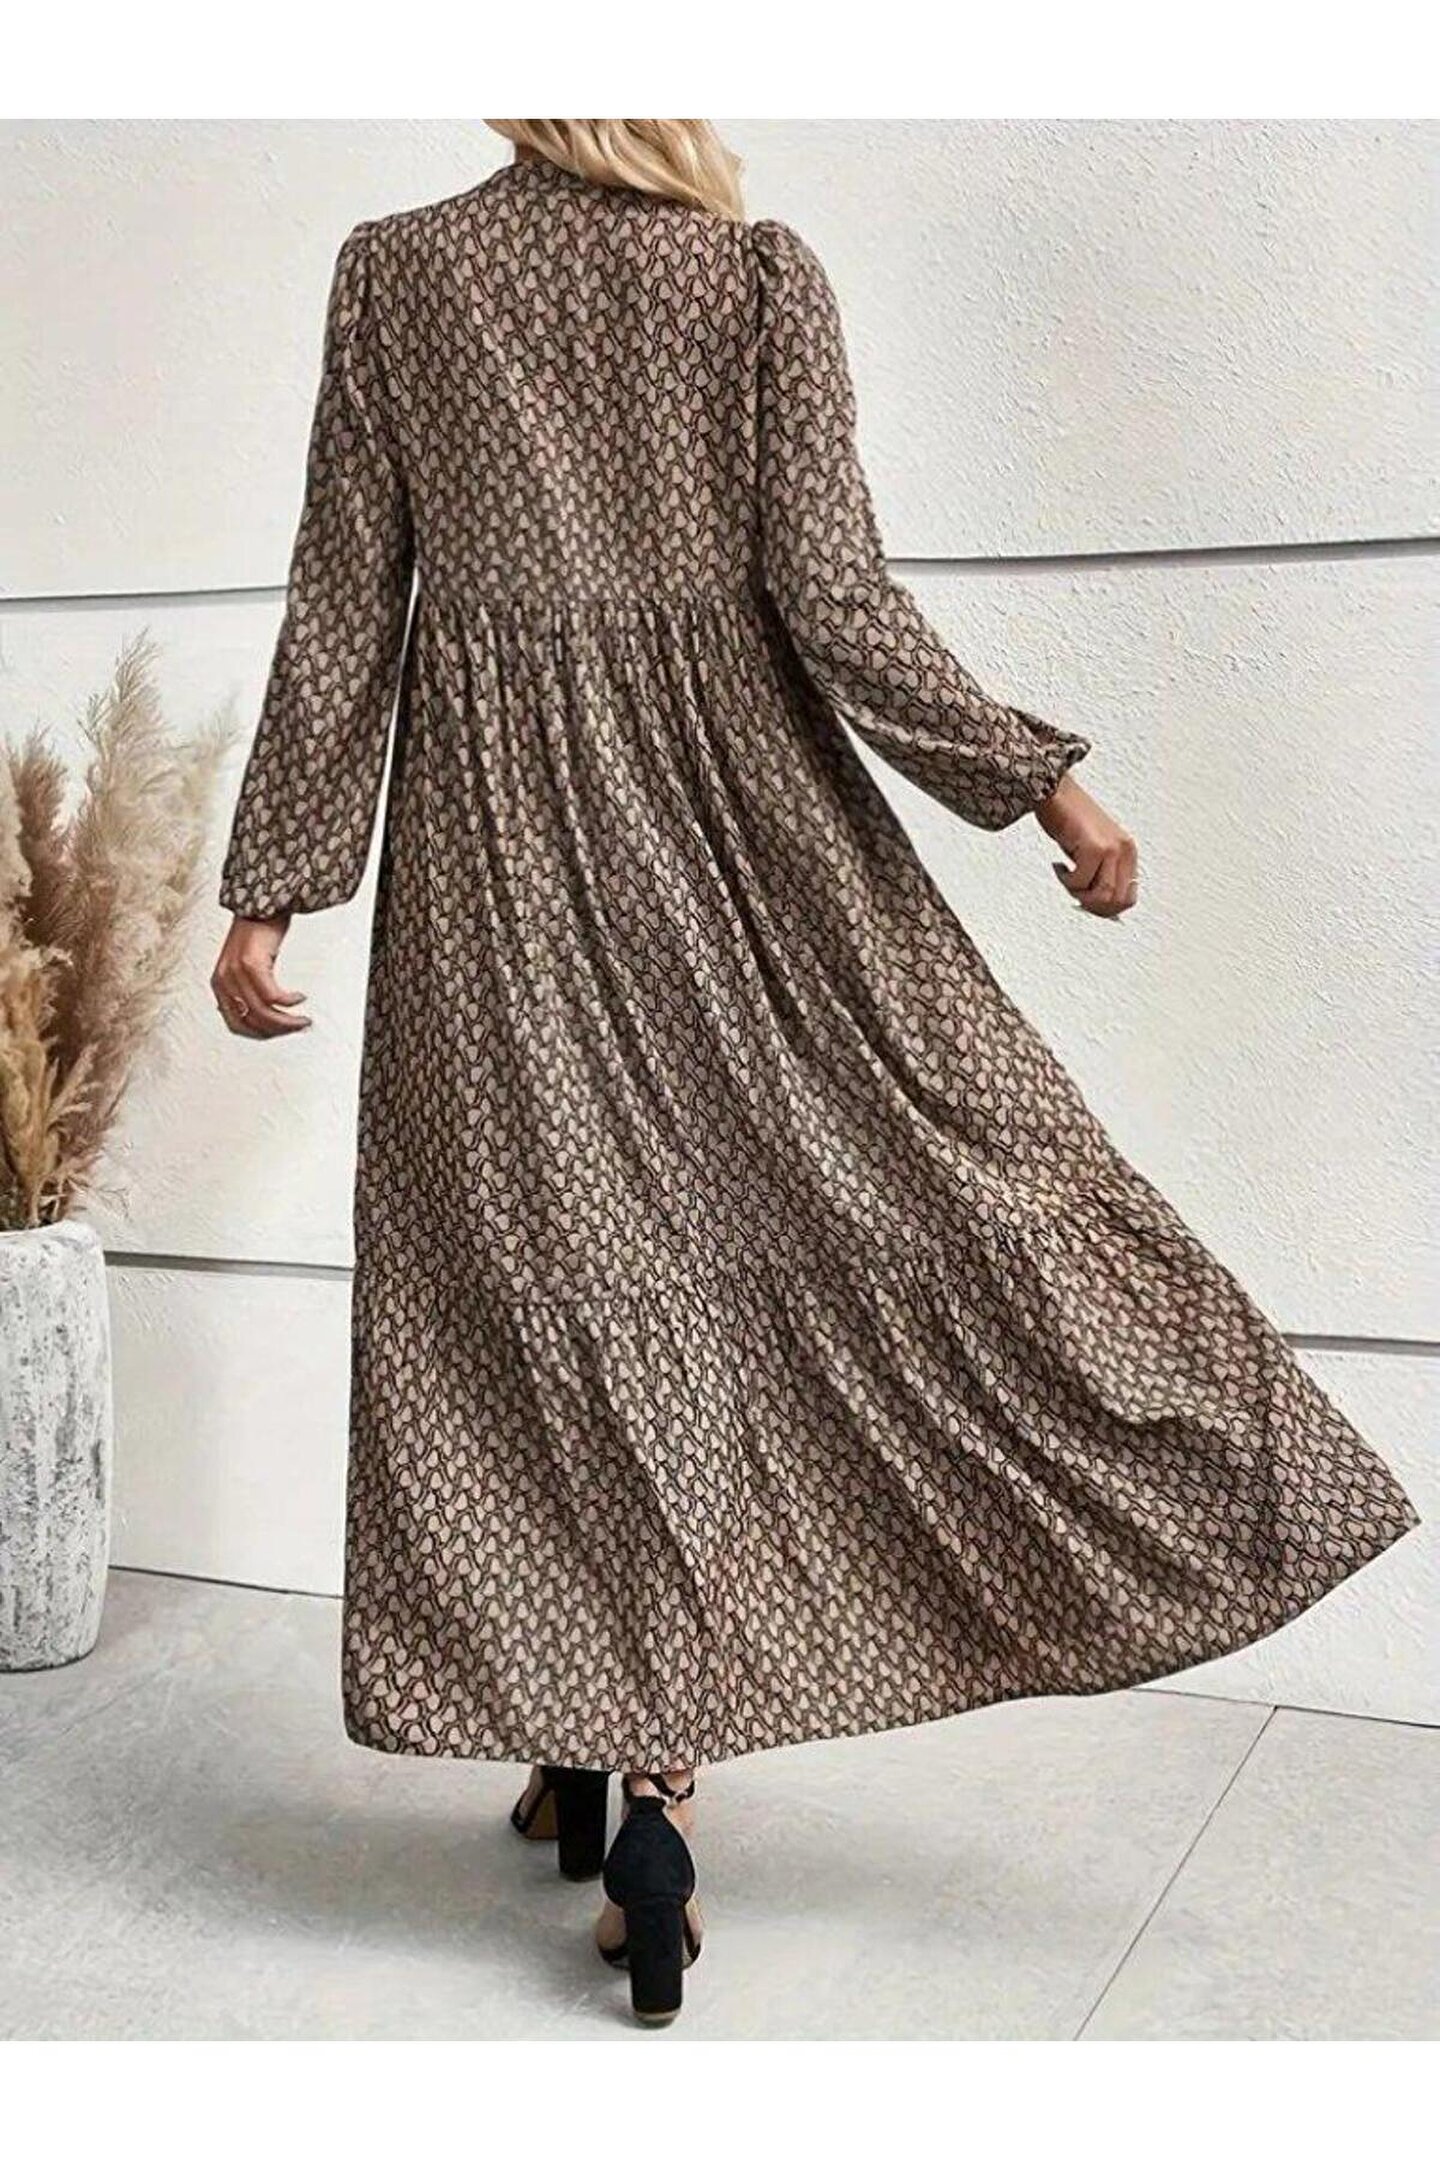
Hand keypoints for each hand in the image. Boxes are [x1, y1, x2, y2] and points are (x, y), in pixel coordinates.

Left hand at [211, 914, 311, 1038]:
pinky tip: (299, 998)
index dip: (258, 1034)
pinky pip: (272, 995)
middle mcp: (224, 981)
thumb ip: (245, 989)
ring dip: (287, 1021)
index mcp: (219, 985)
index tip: (277, 1035)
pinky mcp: (252, 964)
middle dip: (278, 1030)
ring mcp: (236, 973)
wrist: (259, 905)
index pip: (235, 1024)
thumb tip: (261, 1013)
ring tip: (302, 1020)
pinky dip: (289, 1001)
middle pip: (252, 1021)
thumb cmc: (254, 933)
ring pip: (263, 1012)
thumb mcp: (244, 966)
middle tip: (297, 1028)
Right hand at [1036, 774, 1139, 918]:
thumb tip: (1096, 904)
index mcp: (1128, 851)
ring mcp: (1111, 848)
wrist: (1055, 792)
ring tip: (1067, 878)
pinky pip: (1080, 882)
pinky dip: (1066, 881)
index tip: (1087, 904)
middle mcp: (1124, 849)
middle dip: (1092, 905)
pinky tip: (1060, 867)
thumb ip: (1101, 872)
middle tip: (1075, 894)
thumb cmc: (1069, 816)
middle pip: (1117, 901)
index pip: (1128, 897)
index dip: (1107, 910)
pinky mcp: (1094, 848)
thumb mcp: (1093, 848)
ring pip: (1102, 895)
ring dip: (1079, 894)